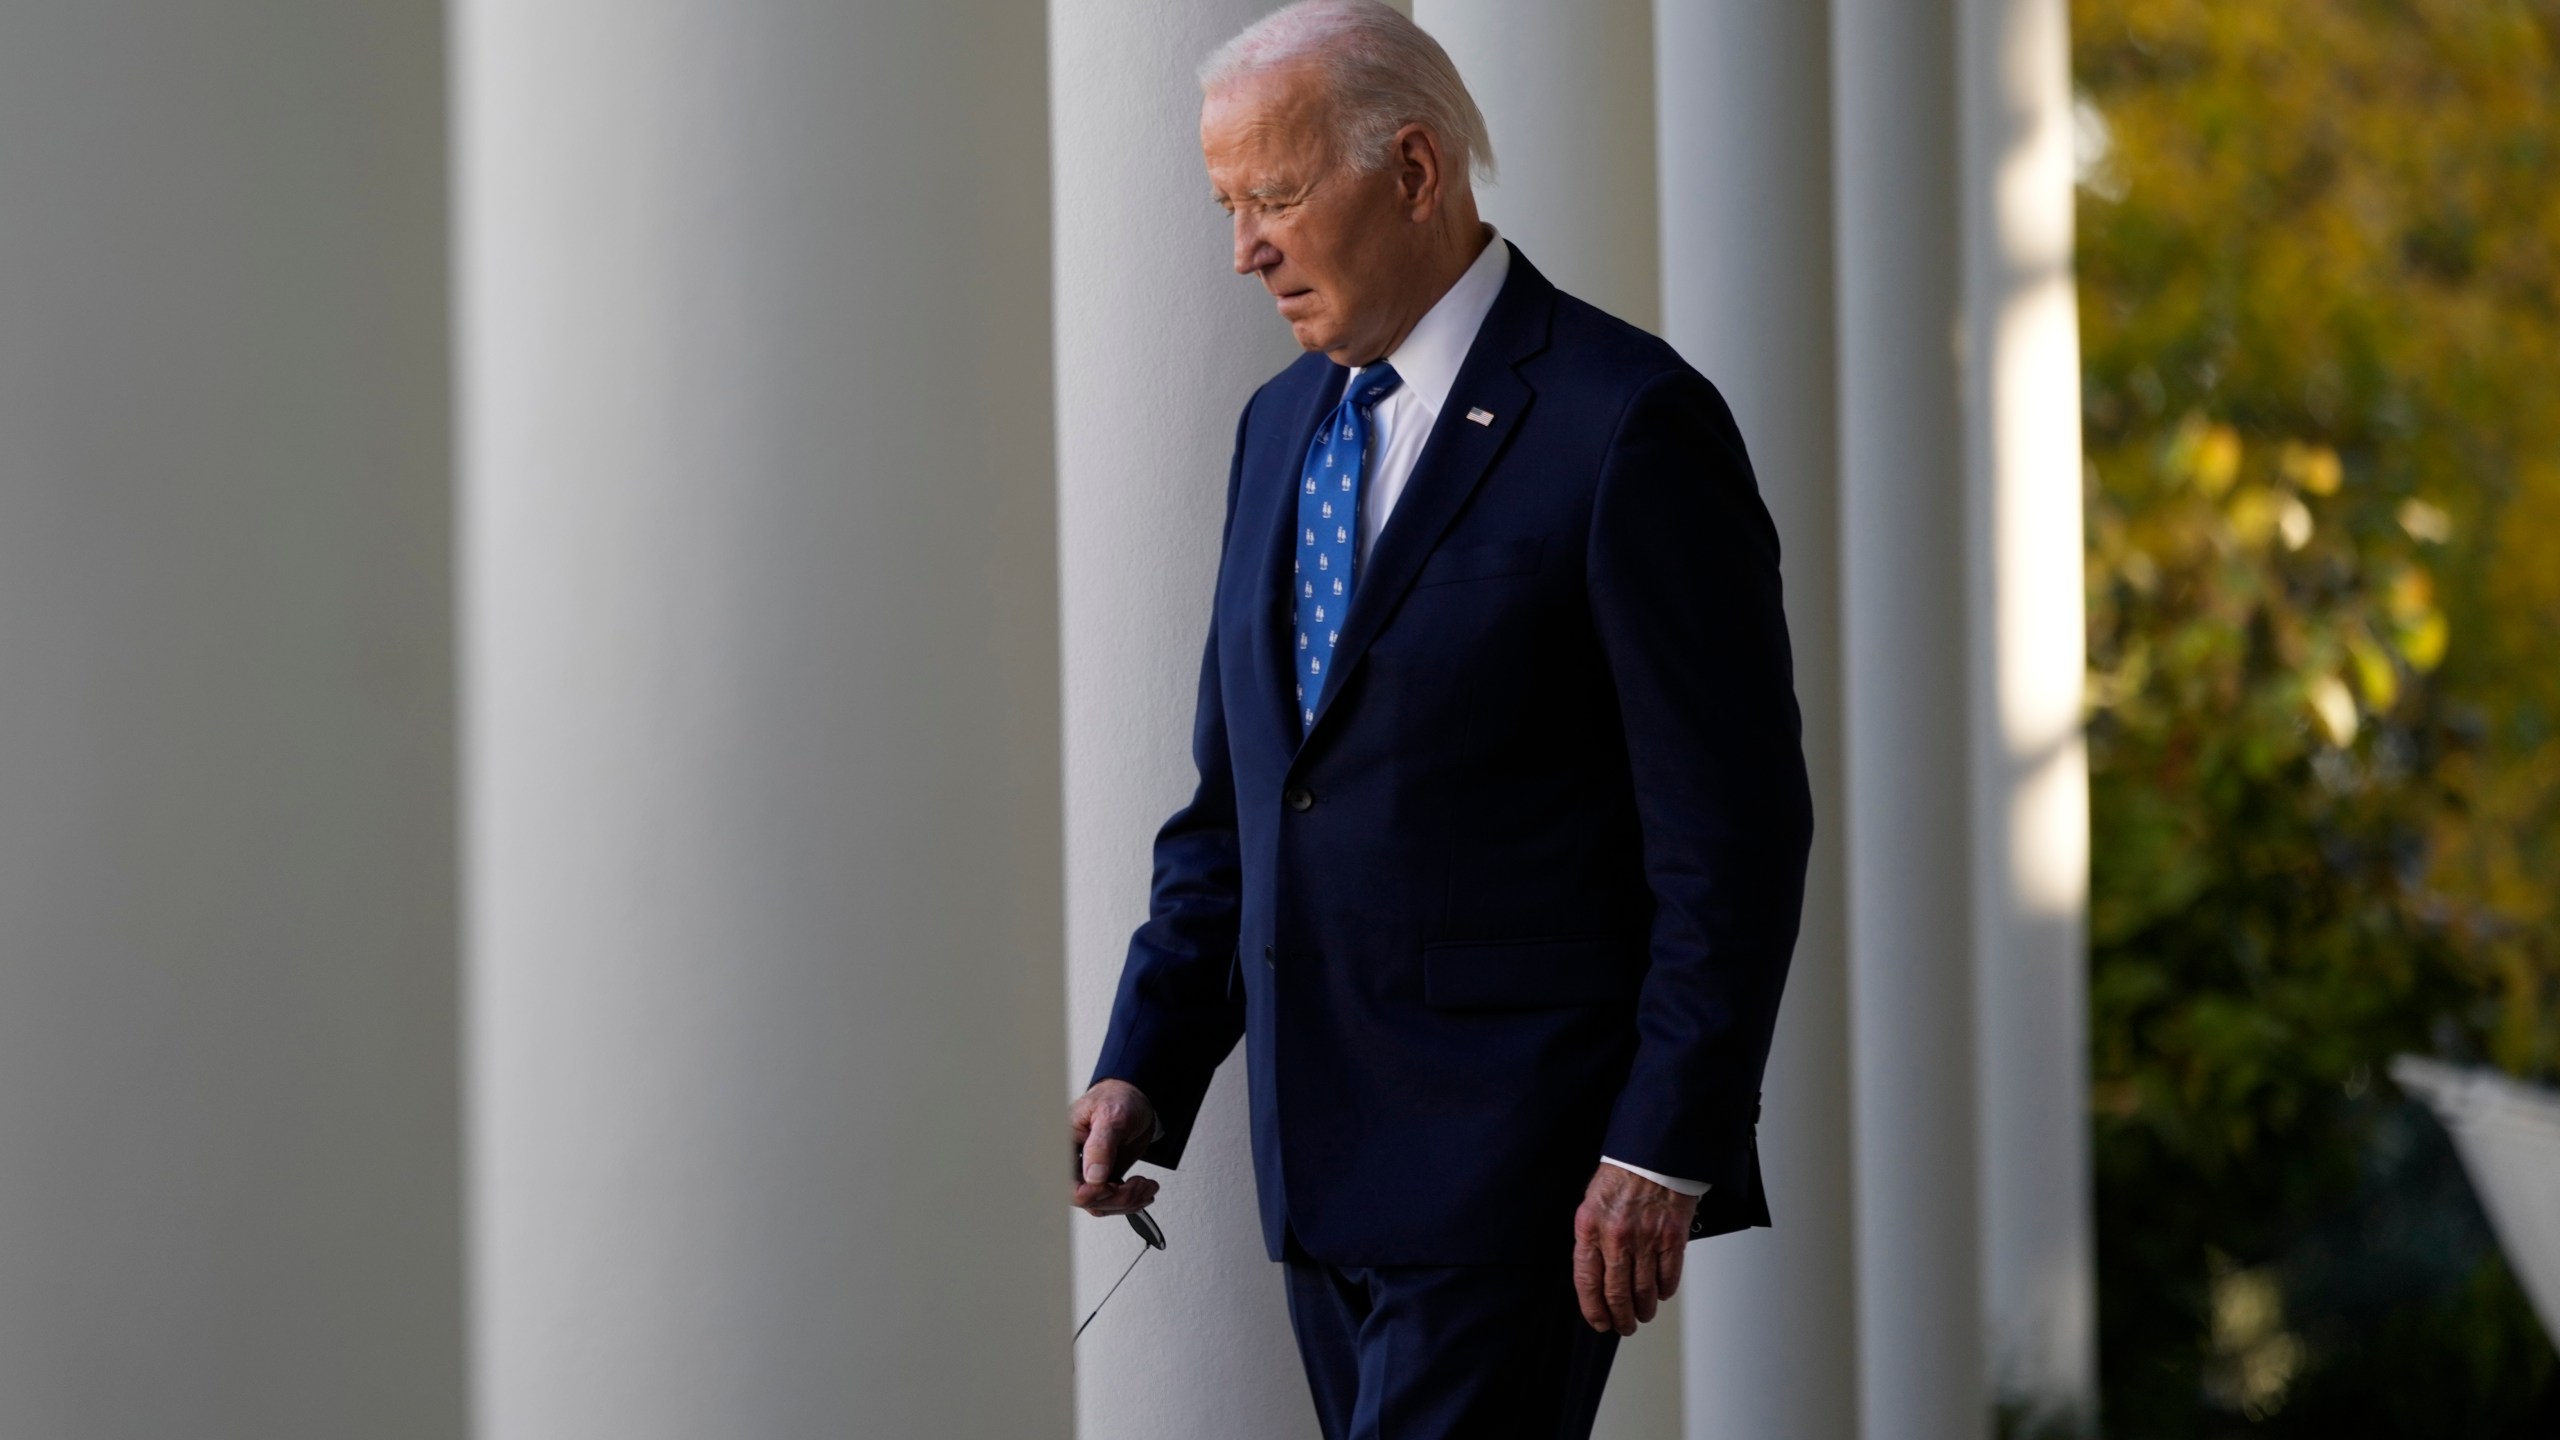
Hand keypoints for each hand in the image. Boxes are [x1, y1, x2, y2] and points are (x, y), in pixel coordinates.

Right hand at [1070, 1079, 1160, 1215]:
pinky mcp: (1103, 1178)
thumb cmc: (1118, 1098)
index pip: (1064, 1182)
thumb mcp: (1111, 1116)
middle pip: (1084, 1199)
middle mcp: (1072, 1161)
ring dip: (1127, 1201)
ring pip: (1100, 1204)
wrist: (1135, 1098)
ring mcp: (1088, 1172)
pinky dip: (1130, 1200)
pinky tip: (1143, 1190)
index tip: (1111, 1186)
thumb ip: (1101, 1146)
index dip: (1088, 1193)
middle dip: (1115, 1198)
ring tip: (1145, 1186)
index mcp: (1064, 1144)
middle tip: (1137, 1184)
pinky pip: (1111, 1201)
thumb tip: (1093, 1176)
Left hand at [1572, 1163, 1698, 1334]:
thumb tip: (1594, 1279)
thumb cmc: (1621, 1177)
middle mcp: (1616, 1236)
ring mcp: (1646, 1238)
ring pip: (1644, 1291)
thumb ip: (1591, 1240)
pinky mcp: (1673, 1238)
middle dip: (1620, 1318)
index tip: (1598, 1322)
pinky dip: (1664, 1291)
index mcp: (1590, 1227)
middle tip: (1623, 1326)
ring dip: (1643, 1310)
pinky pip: (1668, 1277)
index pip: (1587, 1282)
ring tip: (1643, 1314)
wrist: (1653, 1155)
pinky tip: (1660, 1293)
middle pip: (1617, 1293)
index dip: (1593, 1309)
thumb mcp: (1591, 1204)